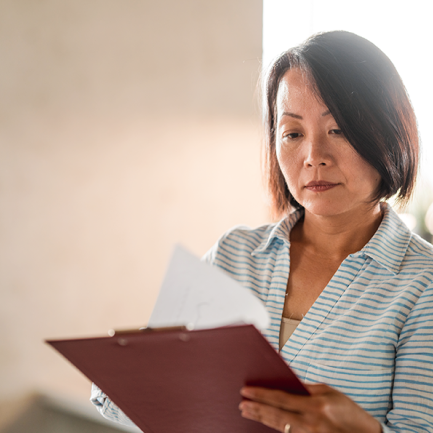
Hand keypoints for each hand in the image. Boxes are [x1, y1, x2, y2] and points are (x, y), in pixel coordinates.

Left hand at [239, 384, 381, 432]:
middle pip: (276, 414)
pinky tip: (265, 422)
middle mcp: (311, 422)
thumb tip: (284, 383)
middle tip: (241, 403)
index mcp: (316, 405)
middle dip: (256, 408)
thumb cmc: (349, 411)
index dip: (261, 394)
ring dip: (261, 418)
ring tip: (246, 412)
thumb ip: (306, 389)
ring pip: (279, 426)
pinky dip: (275, 427)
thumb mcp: (330, 393)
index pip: (282, 398)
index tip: (246, 390)